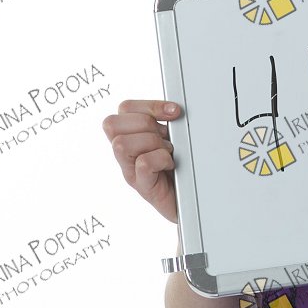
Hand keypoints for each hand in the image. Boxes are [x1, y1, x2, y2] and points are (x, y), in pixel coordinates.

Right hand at [102, 100, 180, 223]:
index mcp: (132, 136)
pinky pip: (142, 164)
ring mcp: (131, 171)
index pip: (124, 108)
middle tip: (166, 137)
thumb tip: (173, 109)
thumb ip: (167, 121)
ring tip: (168, 152)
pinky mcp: (143, 187)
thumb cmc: (183, 168)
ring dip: (153, 143)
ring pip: (122, 144)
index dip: (149, 106)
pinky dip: (160, 160)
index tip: (174, 112)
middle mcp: (126, 153)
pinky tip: (170, 165)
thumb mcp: (174, 137)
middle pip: (112, 123)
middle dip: (147, 124)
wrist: (194, 201)